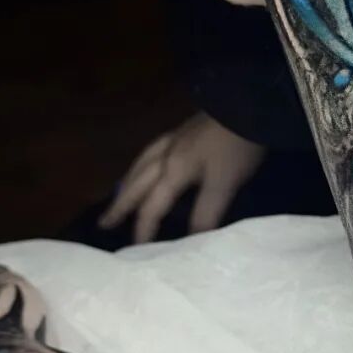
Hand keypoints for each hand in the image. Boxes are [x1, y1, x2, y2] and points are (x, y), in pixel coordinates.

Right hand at [99, 112, 266, 242]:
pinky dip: (143, 162)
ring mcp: (174, 139)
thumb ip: (206, 212)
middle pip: (137, 184)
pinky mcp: (185, 129)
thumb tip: (191, 242)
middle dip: (120, 205)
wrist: (248, 103)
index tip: (135, 249)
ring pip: (141, 164)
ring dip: (127, 183)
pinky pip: (152, 150)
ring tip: (119, 193)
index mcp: (173, 171)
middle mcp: (166, 155)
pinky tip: (149, 162)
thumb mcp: (224, 183)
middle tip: (104, 222)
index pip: (152, 207)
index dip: (144, 229)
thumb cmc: (237, 147)